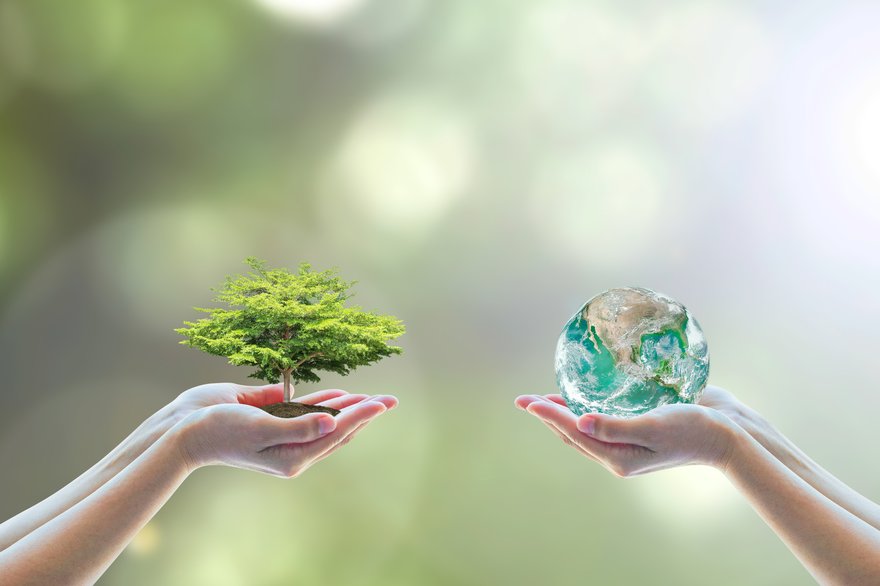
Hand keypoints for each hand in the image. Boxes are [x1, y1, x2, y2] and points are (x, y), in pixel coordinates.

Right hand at [174, 385, 396, 477]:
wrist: (184, 430)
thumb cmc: (220, 431)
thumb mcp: (260, 429)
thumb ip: (297, 427)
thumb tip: (331, 423)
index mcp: (293, 457)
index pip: (336, 432)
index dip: (362, 415)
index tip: (382, 402)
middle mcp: (292, 447)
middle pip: (338, 430)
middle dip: (364, 413)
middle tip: (390, 400)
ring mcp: (284, 432)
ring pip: (325, 420)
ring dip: (348, 407)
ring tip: (371, 396)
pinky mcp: (274, 417)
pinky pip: (306, 410)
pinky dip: (324, 402)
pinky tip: (339, 394)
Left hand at [514, 387, 737, 477]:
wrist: (727, 436)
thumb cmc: (692, 429)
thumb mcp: (653, 426)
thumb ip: (616, 426)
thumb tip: (579, 421)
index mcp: (617, 457)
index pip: (573, 432)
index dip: (548, 415)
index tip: (526, 401)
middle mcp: (618, 454)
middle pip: (572, 434)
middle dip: (548, 416)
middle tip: (524, 400)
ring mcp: (626, 445)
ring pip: (584, 431)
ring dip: (562, 414)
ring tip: (544, 400)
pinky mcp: (636, 432)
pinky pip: (601, 425)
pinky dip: (584, 412)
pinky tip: (583, 399)